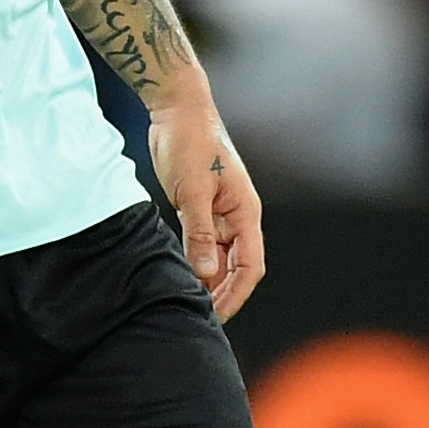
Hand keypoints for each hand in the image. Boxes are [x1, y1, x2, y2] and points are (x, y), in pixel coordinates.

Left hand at [149, 93, 267, 318]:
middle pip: (237, 266)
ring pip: (219, 258)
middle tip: (199, 317)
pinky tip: (180, 276)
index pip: (251, 265)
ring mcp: (219, 213)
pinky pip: (202, 244)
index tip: (216, 315)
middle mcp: (237, 216)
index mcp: (245, 211)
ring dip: (208, 280)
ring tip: (188, 302)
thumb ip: (199, 232)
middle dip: (223, 293)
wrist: (176, 110)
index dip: (236, 293)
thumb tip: (206, 273)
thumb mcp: (192, 189)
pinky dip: (195, 262)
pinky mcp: (199, 208)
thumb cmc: (189, 141)